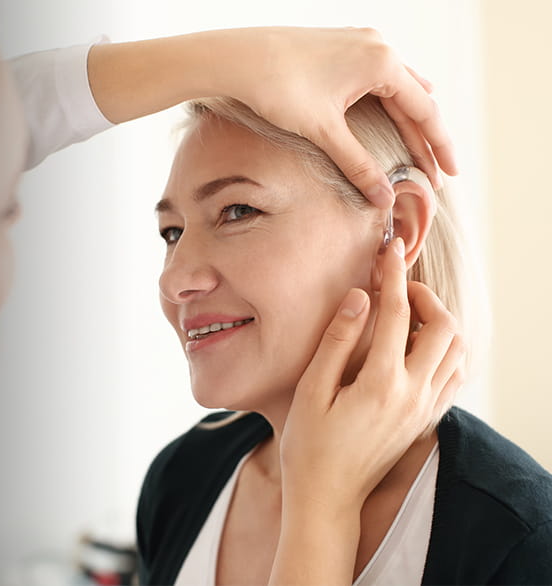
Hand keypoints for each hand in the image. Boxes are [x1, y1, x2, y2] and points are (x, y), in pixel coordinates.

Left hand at [85, 27, 455, 207]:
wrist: (234, 58)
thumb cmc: (276, 89)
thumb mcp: (321, 132)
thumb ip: (356, 165)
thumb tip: (383, 199)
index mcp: (382, 63)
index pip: (424, 111)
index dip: (438, 147)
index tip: (450, 175)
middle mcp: (378, 45)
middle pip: (414, 98)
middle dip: (424, 136)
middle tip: (435, 172)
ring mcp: (359, 40)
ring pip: (397, 84)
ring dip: (406, 117)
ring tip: (418, 148)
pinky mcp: (340, 43)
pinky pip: (376, 74)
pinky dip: (386, 99)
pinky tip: (386, 114)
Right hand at [280, 237, 463, 513]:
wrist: (328, 497)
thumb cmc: (308, 445)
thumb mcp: (310, 391)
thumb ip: (336, 342)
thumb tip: (358, 298)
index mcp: (381, 383)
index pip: (397, 313)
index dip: (392, 275)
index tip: (388, 250)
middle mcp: (413, 394)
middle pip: (444, 327)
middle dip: (424, 297)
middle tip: (395, 288)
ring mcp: (425, 409)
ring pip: (457, 350)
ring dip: (438, 323)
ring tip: (405, 315)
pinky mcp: (425, 419)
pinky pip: (453, 375)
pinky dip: (443, 351)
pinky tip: (415, 348)